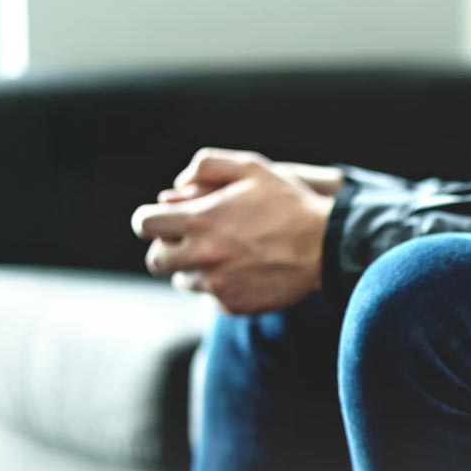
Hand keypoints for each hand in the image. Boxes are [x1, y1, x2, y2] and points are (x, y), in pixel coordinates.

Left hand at [131, 149, 334, 314]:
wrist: (326, 246)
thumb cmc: (289, 203)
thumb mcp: (251, 167)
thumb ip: (207, 166)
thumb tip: (176, 186)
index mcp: (199, 220)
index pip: (144, 224)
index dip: (151, 220)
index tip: (164, 220)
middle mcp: (202, 255)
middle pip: (156, 260)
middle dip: (168, 248)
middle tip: (192, 241)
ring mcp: (217, 284)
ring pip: (183, 281)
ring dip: (196, 268)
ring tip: (226, 255)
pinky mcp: (233, 305)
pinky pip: (211, 299)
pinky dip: (220, 287)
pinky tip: (244, 272)